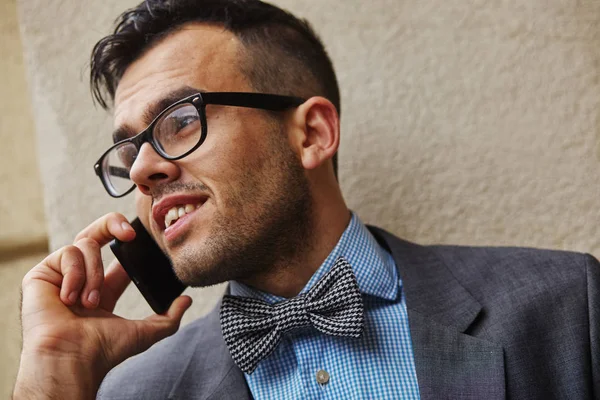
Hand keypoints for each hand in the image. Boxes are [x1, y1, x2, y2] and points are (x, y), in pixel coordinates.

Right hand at [13, 213, 191, 398]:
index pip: (117, 258)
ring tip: (90, 302)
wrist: (72, 358)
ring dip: (94, 273)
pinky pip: (66, 253)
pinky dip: (74, 274)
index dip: (129, 243)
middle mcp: (80, 279)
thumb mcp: (144, 332)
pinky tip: (70, 298)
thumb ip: (169, 317)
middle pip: (95, 235)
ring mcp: (60, 275)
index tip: (140, 236)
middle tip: (129, 233)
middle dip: (112, 224)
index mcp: (102, 291)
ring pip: (85, 245)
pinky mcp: (42, 274)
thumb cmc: (102, 351)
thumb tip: (187, 300)